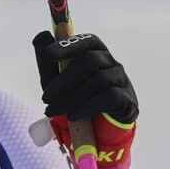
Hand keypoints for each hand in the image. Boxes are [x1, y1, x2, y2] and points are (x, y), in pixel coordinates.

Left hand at [32, 31, 136, 168]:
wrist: (95, 133)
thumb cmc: (74, 99)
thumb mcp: (56, 82)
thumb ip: (47, 61)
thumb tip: (41, 35)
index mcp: (94, 53)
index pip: (86, 41)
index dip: (68, 46)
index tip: (49, 54)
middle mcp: (111, 62)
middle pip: (91, 60)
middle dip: (64, 79)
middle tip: (46, 96)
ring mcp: (121, 80)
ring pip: (98, 80)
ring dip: (71, 98)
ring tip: (53, 111)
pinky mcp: (128, 100)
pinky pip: (109, 97)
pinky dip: (87, 107)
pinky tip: (73, 116)